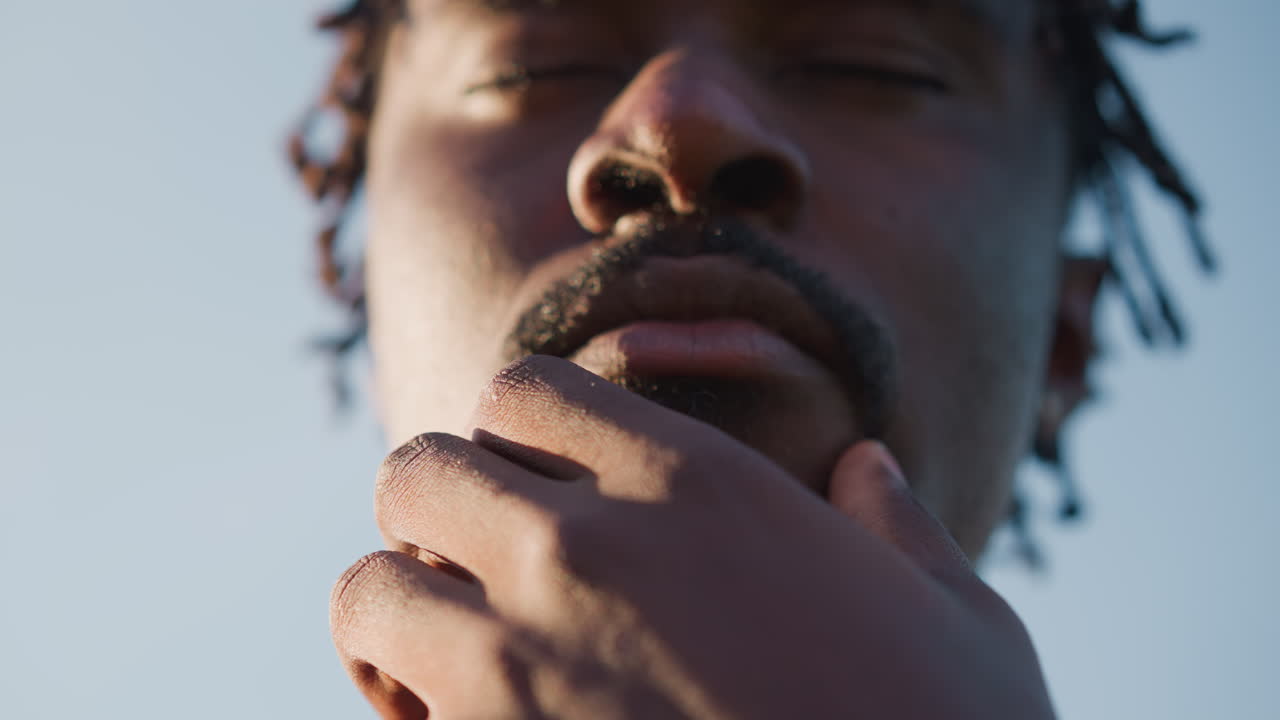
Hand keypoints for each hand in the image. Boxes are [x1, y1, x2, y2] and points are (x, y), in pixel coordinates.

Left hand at [330, 356, 1055, 718]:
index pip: (523, 390)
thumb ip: (896, 525)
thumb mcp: (955, 615)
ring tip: (446, 655)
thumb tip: (871, 470)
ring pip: (368, 586)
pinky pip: (390, 714)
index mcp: (698, 484)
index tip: (541, 480)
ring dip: (396, 614)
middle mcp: (590, 551)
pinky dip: (403, 714)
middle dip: (432, 509)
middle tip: (478, 561)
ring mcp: (524, 665)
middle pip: (417, 471)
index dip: (518, 430)